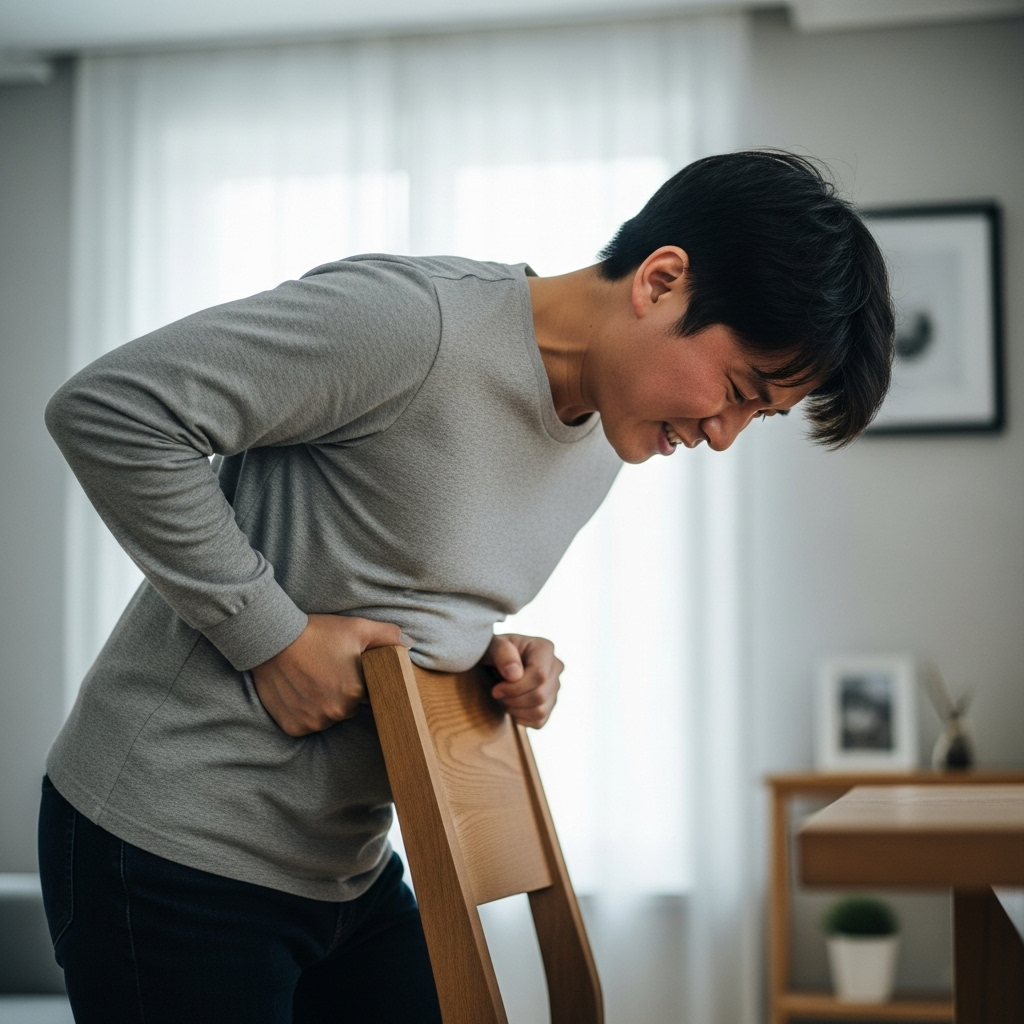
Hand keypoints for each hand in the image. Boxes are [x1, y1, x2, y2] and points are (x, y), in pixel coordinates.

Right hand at [252, 614, 405, 736]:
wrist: (272, 640)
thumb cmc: (318, 633)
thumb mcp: (357, 627)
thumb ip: (389, 636)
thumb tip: (410, 646)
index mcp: (357, 691)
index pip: (370, 696)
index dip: (362, 683)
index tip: (351, 672)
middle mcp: (337, 712)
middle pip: (349, 708)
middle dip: (343, 693)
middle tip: (328, 671)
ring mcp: (314, 722)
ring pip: (328, 717)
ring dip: (324, 704)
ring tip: (312, 680)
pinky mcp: (294, 727)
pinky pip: (307, 724)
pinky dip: (304, 712)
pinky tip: (299, 692)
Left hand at [482, 634, 562, 728]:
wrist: (495, 662)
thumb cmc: (493, 652)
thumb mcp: (492, 646)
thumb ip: (502, 653)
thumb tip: (515, 675)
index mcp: (544, 648)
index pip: (540, 675)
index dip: (516, 688)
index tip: (496, 689)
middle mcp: (555, 667)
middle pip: (540, 695)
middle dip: (513, 700)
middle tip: (497, 694)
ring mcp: (555, 686)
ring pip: (540, 710)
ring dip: (515, 709)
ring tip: (503, 698)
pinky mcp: (550, 703)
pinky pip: (539, 720)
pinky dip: (520, 718)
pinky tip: (511, 705)